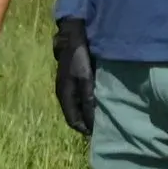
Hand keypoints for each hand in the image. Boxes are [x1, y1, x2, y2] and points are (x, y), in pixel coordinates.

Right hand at [52, 17, 94, 135]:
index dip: (85, 129)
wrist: (72, 36)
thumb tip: (92, 122)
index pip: (73, 121)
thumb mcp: (85, 80)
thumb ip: (88, 101)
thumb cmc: (79, 58)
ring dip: (88, 111)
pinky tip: (99, 98)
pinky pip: (80, 96)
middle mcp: (64, 93)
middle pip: (75, 114)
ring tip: (103, 113)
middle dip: (87, 121)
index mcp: (65, 96)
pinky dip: (88, 101)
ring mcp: (67, 85)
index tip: (99, 133)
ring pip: (77, 105)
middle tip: (103, 125)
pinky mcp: (72, 78)